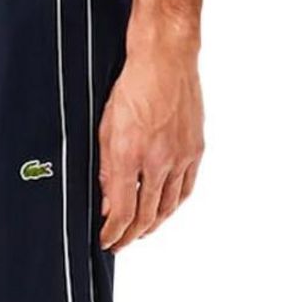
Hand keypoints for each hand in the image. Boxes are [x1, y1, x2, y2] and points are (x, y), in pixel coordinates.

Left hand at [98, 34, 204, 252]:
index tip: (106, 242)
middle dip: (130, 235)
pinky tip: (163, 210)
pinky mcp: (196, 149)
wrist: (165, 58)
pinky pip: (185, 189)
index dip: (113, 234)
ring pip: (168, 207)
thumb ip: (106, 171)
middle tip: (120, 243)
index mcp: (130, 155)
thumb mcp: (105, 129)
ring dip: (152, 225)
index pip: (122, 212)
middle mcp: (158, 160)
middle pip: (146, 216)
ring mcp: (181, 156)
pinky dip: (173, 206)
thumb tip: (106, 205)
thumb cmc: (132, 87)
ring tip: (140, 232)